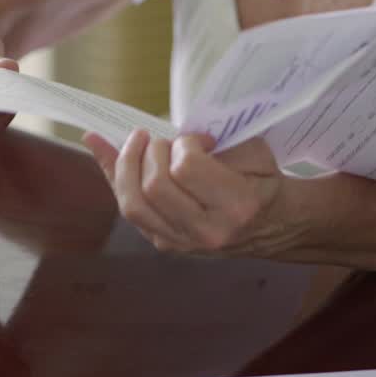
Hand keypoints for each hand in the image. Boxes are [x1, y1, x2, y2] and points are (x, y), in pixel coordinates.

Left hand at [83, 130, 298, 256]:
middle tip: (164, 141)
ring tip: (138, 143)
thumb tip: (162, 132)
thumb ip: (212, 140)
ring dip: (126, 165)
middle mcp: (207, 231)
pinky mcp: (165, 244)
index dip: (184, 144)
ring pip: (133, 204)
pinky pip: (129, 210)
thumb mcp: (253, 152)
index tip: (197, 140)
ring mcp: (183, 243)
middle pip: (154, 187)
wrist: (275, 225)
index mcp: (236, 205)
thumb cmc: (264, 182)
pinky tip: (101, 147)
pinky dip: (113, 176)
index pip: (187, 168)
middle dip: (152, 153)